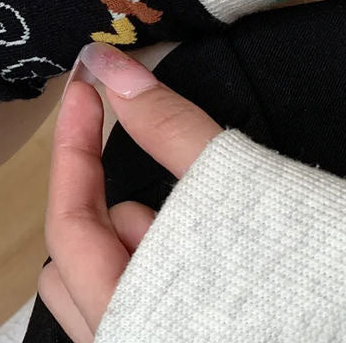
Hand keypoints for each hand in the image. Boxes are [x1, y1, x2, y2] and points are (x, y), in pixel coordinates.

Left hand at [39, 41, 221, 340]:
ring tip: (198, 236)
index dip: (72, 143)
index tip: (85, 87)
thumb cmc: (314, 270)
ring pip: (97, 288)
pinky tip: (214, 265)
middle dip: (104, 207)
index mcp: (132, 319)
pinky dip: (154, 270)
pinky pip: (129, 308)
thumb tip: (105, 65)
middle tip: (156, 182)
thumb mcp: (244, 192)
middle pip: (69, 261)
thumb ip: (167, 128)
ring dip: (131, 243)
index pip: (67, 220)